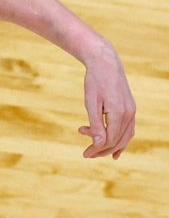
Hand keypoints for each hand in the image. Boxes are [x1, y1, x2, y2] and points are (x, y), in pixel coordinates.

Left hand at [79, 40, 135, 158]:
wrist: (106, 63)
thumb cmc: (95, 82)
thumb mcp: (91, 104)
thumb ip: (95, 125)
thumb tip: (99, 145)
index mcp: (119, 113)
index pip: (110, 140)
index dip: (97, 150)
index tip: (84, 154)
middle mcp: (129, 113)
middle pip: (117, 141)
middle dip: (102, 150)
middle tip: (86, 154)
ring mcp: (132, 111)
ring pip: (125, 137)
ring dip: (109, 146)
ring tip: (93, 149)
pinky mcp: (130, 108)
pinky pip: (128, 129)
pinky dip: (121, 139)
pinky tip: (113, 149)